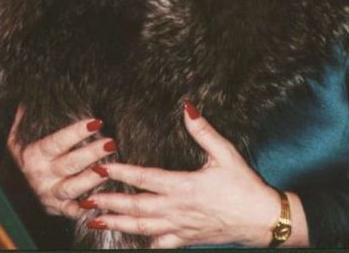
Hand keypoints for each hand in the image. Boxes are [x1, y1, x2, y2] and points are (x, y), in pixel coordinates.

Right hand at [7, 106, 114, 218]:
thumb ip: (23, 120)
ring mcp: (50, 194)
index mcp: (34, 156)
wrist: (5, 196)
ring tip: (110, 168)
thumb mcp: (15, 140)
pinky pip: (73, 211)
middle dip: (92, 153)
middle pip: (70, 164)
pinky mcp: (57, 209)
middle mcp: (42, 176)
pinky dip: (87, 209)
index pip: (58, 142)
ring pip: (74, 187)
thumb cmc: (16, 162)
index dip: (77, 132)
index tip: (96, 122)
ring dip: (93, 179)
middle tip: (110, 143)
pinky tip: (102, 202)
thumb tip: (27, 99)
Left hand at [82, 102, 282, 247]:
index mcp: (184, 186)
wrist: (263, 220)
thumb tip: (187, 108)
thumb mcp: (225, 154)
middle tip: (86, 197)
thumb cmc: (245, 186)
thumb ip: (203, 131)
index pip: (145, 178)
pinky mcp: (187, 239)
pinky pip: (160, 244)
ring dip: (117, 223)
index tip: (102, 167)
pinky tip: (129, 241)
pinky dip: (142, 242)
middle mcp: (177, 209)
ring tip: (95, 220)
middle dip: (109, 202)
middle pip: (136, 206)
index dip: (121, 172)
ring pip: (142, 228)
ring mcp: (180, 227)